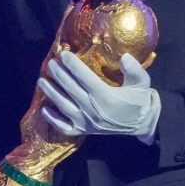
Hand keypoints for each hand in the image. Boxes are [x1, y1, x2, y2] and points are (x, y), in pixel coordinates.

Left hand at [37, 50, 159, 141]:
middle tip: (50, 63)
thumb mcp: (142, 83)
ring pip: (63, 106)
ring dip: (51, 93)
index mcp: (106, 96)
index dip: (73, 65)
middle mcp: (93, 109)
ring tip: (42, 80)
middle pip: (71, 89)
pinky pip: (65, 127)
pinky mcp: (84, 131)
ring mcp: (87, 122)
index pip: (85, 78)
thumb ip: (134, 70)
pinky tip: (44, 109)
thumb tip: (124, 56)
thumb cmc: (139, 101)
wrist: (141, 124)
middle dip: (59, 75)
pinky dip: (53, 119)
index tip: (64, 54)